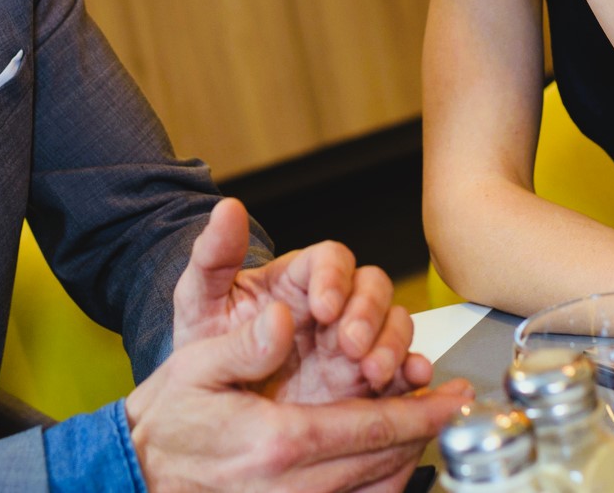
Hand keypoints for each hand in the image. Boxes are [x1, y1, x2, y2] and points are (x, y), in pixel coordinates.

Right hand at [128, 299, 474, 492]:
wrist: (133, 474)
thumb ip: (246, 344)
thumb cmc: (166, 421)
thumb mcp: (197, 365)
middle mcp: (291, 485)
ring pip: (374, 491)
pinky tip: (382, 465)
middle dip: (423, 434)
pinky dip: (375, 487)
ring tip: (421, 432)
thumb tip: (284, 321)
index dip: (421, 414)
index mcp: (279, 441)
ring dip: (404, 462)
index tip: (452, 398)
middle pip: (384, 463)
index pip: (372, 428)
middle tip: (448, 408)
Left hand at [172, 199, 428, 399]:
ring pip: (394, 325)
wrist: (210, 404)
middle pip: (373, 287)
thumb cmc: (209, 343)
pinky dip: (413, 374)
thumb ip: (213, 256)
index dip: (334, 278)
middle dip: (368, 313)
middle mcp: (334, 307)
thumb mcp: (200, 301)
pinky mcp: (366, 383)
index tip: (323, 305)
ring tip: (373, 372)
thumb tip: (228, 209)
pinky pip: (403, 371)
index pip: (331, 259)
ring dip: (392, 344)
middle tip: (349, 344)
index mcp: (297, 280)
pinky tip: (410, 383)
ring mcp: (353, 345)